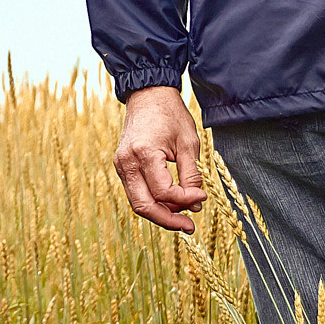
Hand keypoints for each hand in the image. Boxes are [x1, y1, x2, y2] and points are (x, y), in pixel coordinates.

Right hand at [113, 87, 206, 231]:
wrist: (148, 96)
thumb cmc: (170, 115)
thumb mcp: (188, 143)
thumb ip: (191, 175)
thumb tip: (195, 204)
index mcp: (143, 153)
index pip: (164, 192)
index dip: (185, 199)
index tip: (203, 197)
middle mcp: (127, 163)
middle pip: (144, 206)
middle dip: (168, 220)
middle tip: (189, 227)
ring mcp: (121, 166)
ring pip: (138, 203)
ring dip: (161, 213)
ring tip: (183, 219)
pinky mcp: (123, 167)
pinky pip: (136, 193)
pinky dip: (154, 202)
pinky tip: (171, 204)